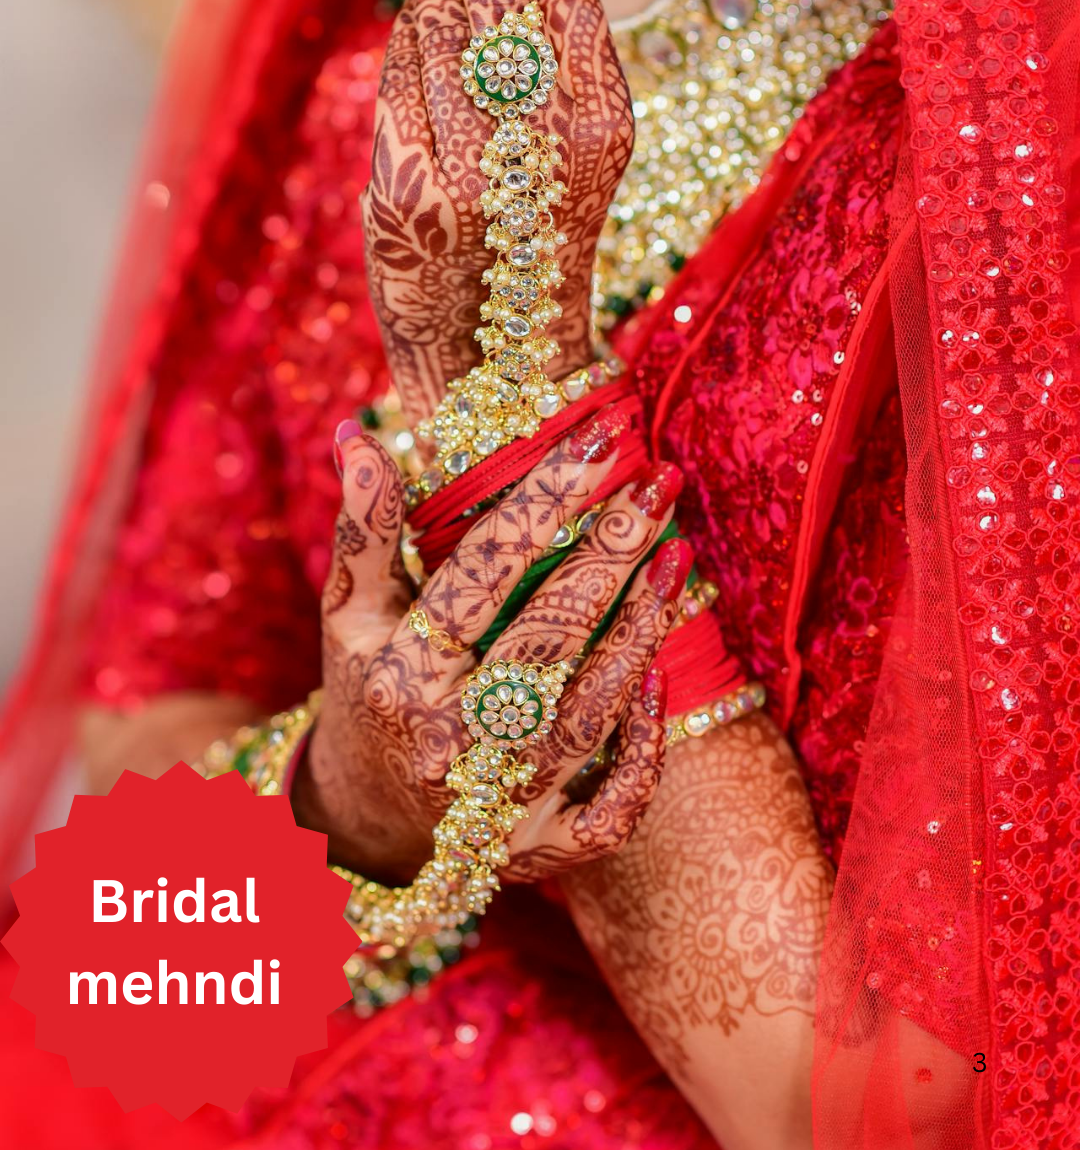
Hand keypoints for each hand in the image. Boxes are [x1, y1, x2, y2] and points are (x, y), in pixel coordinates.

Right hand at [292, 401, 688, 884]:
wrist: (363, 818)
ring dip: (642, 630)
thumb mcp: (348, 614)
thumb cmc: (366, 691)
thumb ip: (364, 531)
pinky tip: (660, 681)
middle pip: (549, 634)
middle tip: (659, 481)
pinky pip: (610, 810)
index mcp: (401, 671)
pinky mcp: (540, 849)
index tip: (598, 436)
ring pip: (590, 712)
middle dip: (612, 550)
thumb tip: (362, 438)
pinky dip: (640, 753)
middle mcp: (450, 740)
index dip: (545, 499)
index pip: (482, 571)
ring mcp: (499, 802)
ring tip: (678, 553)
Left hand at [360, 0, 633, 424]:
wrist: (499, 350)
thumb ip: (550, 69)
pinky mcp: (415, 193)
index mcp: (605, 126)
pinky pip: (401, 83)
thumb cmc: (535, 242)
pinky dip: (403, 38)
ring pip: (443, 31)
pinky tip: (411, 8)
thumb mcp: (572, 155)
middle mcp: (549, 143)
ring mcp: (478, 169)